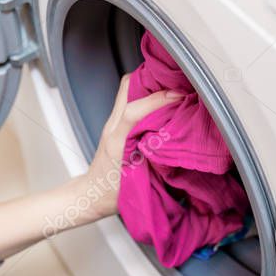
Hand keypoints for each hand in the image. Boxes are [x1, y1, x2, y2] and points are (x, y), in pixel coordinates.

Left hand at [85, 75, 179, 218]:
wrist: (92, 195)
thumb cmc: (115, 193)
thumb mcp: (141, 182)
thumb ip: (159, 163)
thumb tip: (183, 145)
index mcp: (117, 142)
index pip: (134, 110)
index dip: (158, 99)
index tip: (180, 97)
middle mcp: (113, 126)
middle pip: (129, 86)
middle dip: (154, 80)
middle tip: (177, 83)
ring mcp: (112, 123)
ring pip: (128, 88)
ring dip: (150, 84)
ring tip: (172, 88)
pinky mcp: (114, 124)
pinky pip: (129, 98)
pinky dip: (146, 93)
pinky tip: (161, 100)